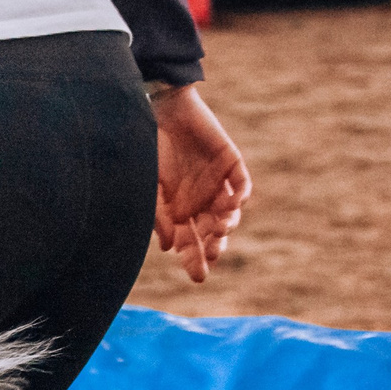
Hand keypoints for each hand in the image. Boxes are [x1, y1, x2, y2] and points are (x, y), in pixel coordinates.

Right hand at [153, 84, 249, 283]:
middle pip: (211, 232)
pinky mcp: (230, 163)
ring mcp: (216, 183)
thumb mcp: (149, 189)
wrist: (162, 112)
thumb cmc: (149, 151)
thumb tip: (170, 248)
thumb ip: (160, 217)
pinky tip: (233, 205)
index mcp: (178, 211)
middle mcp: (199, 201)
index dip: (193, 260)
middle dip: (213, 246)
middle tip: (213, 255)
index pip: (188, 243)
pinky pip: (241, 184)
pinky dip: (240, 196)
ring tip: (221, 230)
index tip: (199, 278)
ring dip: (227, 224)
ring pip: (228, 212)